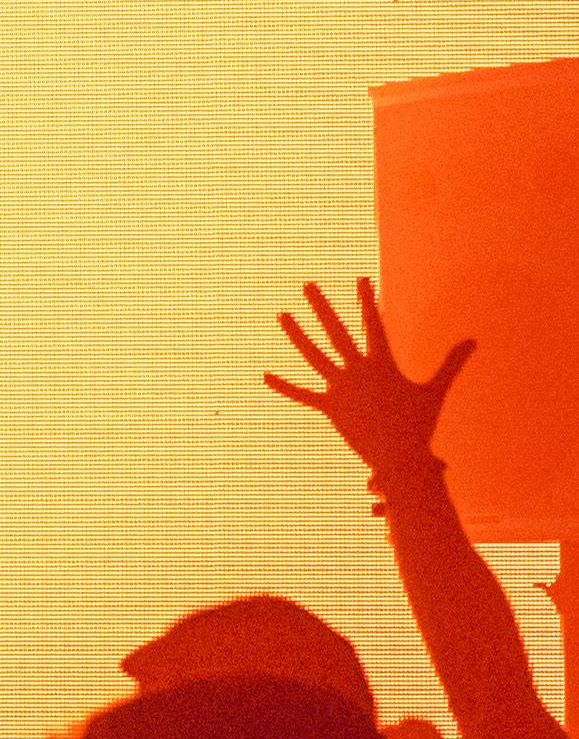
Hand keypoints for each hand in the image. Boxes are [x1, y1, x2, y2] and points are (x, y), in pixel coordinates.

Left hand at [264, 278, 474, 474]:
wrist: (400, 458)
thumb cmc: (419, 425)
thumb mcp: (436, 391)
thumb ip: (452, 363)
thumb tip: (474, 340)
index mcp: (382, 363)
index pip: (374, 323)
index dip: (367, 300)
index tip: (360, 279)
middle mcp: (358, 371)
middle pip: (336, 331)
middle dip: (321, 307)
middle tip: (307, 285)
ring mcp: (341, 389)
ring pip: (313, 356)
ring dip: (297, 335)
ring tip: (282, 315)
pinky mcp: (330, 408)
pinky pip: (303, 395)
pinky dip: (284, 386)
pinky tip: (264, 375)